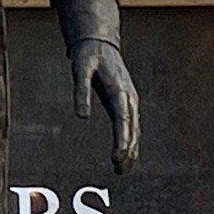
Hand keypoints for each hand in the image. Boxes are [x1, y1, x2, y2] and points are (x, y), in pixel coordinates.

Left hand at [72, 38, 139, 174]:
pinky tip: (127, 154)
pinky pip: (131, 125)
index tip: (117, 157)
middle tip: (119, 170)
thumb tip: (81, 117)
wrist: (100, 43)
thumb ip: (80, 92)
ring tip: (123, 170)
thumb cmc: (88, 56)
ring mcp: (130, 101)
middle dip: (127, 150)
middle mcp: (129, 98)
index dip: (122, 140)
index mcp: (120, 90)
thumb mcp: (80, 70)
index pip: (123, 120)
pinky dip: (131, 141)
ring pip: (134, 129)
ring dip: (131, 150)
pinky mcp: (126, 103)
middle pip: (131, 128)